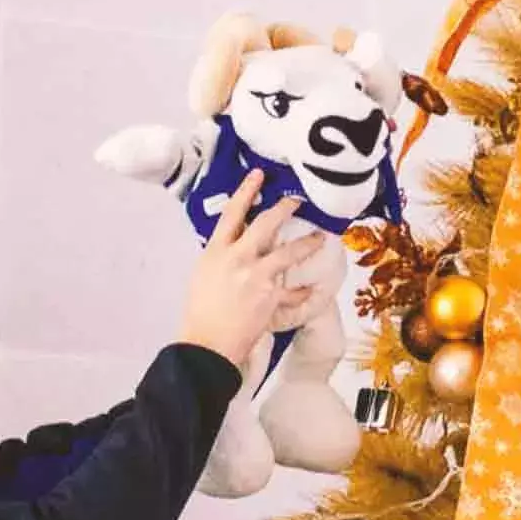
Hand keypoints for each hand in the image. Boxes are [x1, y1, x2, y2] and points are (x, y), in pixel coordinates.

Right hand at [177, 171, 325, 364]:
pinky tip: (312, 290)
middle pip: (266, 224)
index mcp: (216, 251)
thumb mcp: (204, 275)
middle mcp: (237, 258)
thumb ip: (223, 257)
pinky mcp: (270, 297)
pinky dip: (303, 292)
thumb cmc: (200, 312)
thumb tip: (237, 247)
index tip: (259, 175)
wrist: (206, 343)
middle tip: (297, 200)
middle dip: (284, 208)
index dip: (246, 191)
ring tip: (320, 237)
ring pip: (288, 251)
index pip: (232, 213)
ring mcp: (256, 276)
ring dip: (307, 243)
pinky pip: (293, 292)